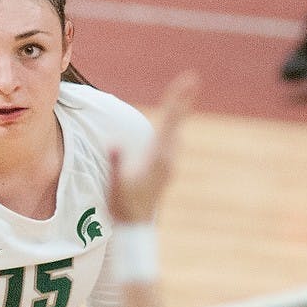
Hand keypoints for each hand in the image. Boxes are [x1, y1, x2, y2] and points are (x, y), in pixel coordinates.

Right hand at [108, 71, 198, 223]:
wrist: (136, 227)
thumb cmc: (124, 206)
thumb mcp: (116, 186)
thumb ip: (117, 164)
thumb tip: (114, 145)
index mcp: (158, 157)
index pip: (170, 122)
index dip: (178, 102)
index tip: (188, 84)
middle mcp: (168, 158)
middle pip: (176, 122)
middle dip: (181, 100)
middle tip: (192, 79)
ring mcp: (168, 163)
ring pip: (176, 131)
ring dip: (178, 110)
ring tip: (184, 91)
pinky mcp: (166, 167)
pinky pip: (172, 138)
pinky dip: (173, 123)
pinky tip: (173, 119)